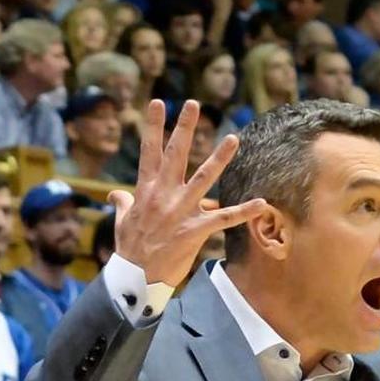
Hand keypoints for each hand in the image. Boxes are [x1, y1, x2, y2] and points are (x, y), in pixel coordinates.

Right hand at [107, 100, 267, 285]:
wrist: (136, 277)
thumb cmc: (129, 250)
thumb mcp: (122, 222)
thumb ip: (123, 203)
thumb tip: (117, 194)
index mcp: (145, 191)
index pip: (149, 152)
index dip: (153, 127)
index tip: (158, 103)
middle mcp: (163, 196)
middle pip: (175, 155)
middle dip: (184, 128)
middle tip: (193, 104)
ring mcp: (180, 212)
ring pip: (203, 178)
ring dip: (219, 158)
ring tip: (233, 139)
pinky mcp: (194, 231)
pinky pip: (224, 219)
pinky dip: (244, 211)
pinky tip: (262, 203)